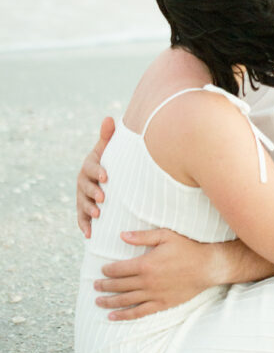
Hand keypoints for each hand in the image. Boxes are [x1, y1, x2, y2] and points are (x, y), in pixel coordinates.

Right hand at [76, 117, 115, 236]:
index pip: (91, 167)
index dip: (97, 171)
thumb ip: (108, 136)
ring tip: (98, 215)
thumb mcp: (109, 149)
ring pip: (83, 203)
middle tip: (103, 198)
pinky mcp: (84, 210)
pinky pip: (81, 219)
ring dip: (89, 209)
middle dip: (93, 192)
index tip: (106, 176)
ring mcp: (83, 196)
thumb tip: (109, 117)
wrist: (110, 178)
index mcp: (90, 165)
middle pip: (85, 187)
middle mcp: (83, 181)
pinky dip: (84, 226)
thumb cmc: (111, 161)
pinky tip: (89, 235)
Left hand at [94, 228, 226, 320]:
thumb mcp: (166, 236)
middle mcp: (147, 281)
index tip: (102, 270)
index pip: (119, 269)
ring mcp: (153, 295)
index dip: (108, 270)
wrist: (207, 267)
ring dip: (109, 302)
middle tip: (95, 286)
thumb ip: (143, 236)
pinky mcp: (161, 304)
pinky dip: (124, 315)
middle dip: (104, 286)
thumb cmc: (187, 248)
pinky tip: (113, 317)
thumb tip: (122, 235)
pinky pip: (139, 312)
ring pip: (125, 300)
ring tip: (98, 301)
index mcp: (146, 264)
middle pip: (119, 285)